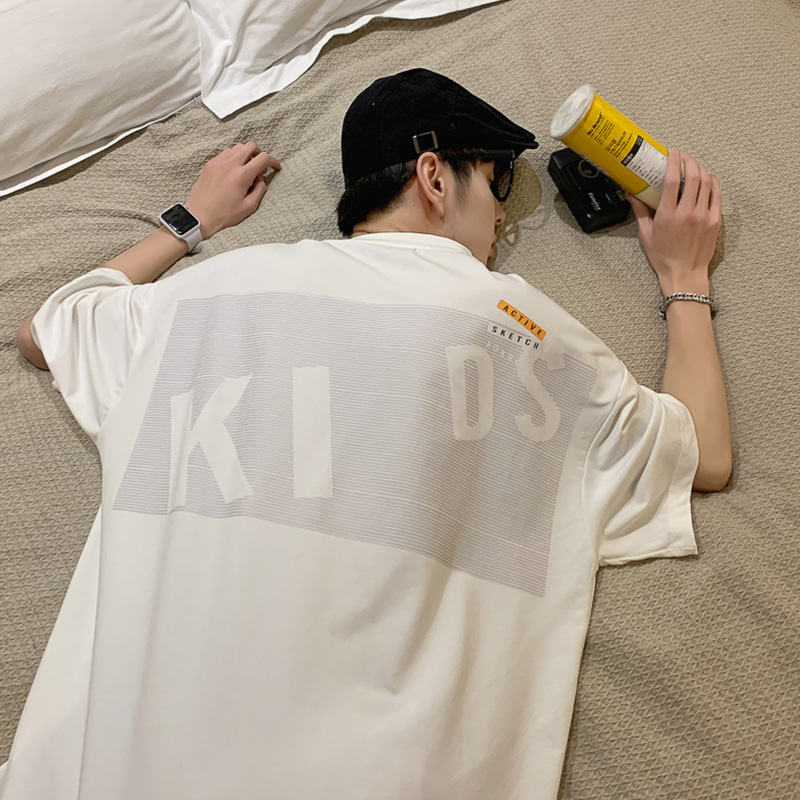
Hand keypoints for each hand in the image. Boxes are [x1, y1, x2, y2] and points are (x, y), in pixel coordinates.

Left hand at [184, 142, 280, 238]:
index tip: (275, 167)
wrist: (199, 215)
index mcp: (242, 175)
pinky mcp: (210, 164)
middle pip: (250, 146)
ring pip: (237, 147)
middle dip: (259, 153)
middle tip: (261, 165)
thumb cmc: (223, 214)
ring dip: (246, 154)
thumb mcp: (248, 207)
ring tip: (246, 168)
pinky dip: (234, 157)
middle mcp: (230, 164)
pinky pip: (225, 153)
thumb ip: (260, 190)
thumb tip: (261, 179)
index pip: (263, 158)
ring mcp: (218, 162)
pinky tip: (233, 170)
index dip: (273, 161)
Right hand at [626, 148, 721, 292]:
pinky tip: (707, 178)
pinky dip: (713, 182)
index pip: (672, 180)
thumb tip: (631, 194)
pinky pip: (716, 194)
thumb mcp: (646, 234)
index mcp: (668, 216)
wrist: (684, 273)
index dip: (674, 162)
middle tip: (685, 156)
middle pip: (693, 176)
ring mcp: (704, 216)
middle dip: (690, 161)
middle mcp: (687, 213)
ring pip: (706, 182)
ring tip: (695, 165)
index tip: (673, 153)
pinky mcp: (715, 220)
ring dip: (701, 169)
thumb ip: (640, 212)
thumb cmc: (663, 257)